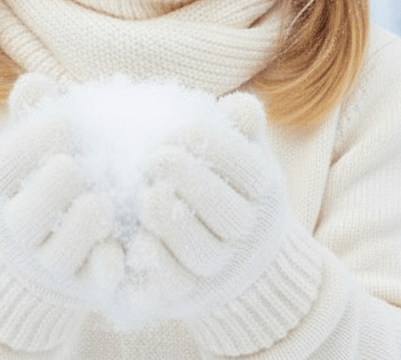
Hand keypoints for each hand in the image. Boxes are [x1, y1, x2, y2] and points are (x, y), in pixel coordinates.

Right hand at [0, 73, 124, 307]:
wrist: (47, 234)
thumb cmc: (47, 164)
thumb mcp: (36, 135)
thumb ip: (34, 108)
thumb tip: (35, 81)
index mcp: (2, 183)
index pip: (3, 166)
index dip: (29, 143)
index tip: (63, 120)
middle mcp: (18, 227)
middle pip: (23, 220)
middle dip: (47, 193)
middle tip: (72, 167)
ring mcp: (49, 261)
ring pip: (58, 257)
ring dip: (79, 231)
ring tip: (101, 203)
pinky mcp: (84, 284)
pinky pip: (96, 284)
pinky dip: (110, 270)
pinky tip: (127, 246)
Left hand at [122, 91, 288, 324]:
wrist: (236, 250)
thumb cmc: (228, 181)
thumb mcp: (241, 149)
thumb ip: (240, 126)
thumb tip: (238, 106)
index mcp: (263, 191)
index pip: (249, 171)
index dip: (218, 148)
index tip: (182, 129)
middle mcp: (248, 234)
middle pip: (229, 216)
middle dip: (192, 184)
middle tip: (155, 158)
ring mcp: (222, 268)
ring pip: (203, 254)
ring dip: (173, 226)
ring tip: (145, 196)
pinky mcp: (191, 294)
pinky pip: (176, 286)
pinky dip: (157, 265)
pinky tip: (137, 239)